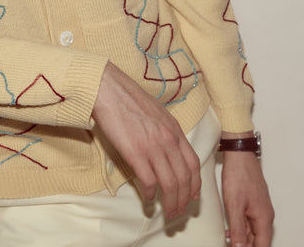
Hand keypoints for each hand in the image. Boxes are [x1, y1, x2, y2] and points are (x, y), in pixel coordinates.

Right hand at [92, 62, 200, 219]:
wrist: (108, 89)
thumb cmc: (128, 98)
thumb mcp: (157, 112)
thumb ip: (166, 131)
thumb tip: (168, 150)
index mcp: (174, 129)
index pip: (193, 163)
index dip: (195, 184)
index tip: (192, 197)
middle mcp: (168, 139)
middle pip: (184, 178)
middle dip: (183, 200)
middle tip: (178, 213)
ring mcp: (152, 146)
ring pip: (170, 184)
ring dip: (170, 203)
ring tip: (167, 213)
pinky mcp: (135, 153)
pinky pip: (149, 181)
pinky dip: (150, 194)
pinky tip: (148, 200)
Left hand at [221, 150, 273, 246]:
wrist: (239, 154)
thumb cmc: (239, 173)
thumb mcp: (234, 204)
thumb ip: (237, 228)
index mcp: (264, 218)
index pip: (262, 245)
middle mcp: (265, 215)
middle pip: (258, 240)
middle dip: (246, 246)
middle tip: (230, 246)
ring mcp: (260, 208)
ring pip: (254, 232)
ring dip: (243, 239)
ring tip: (228, 241)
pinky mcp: (254, 202)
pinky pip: (250, 222)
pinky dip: (242, 228)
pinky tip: (230, 230)